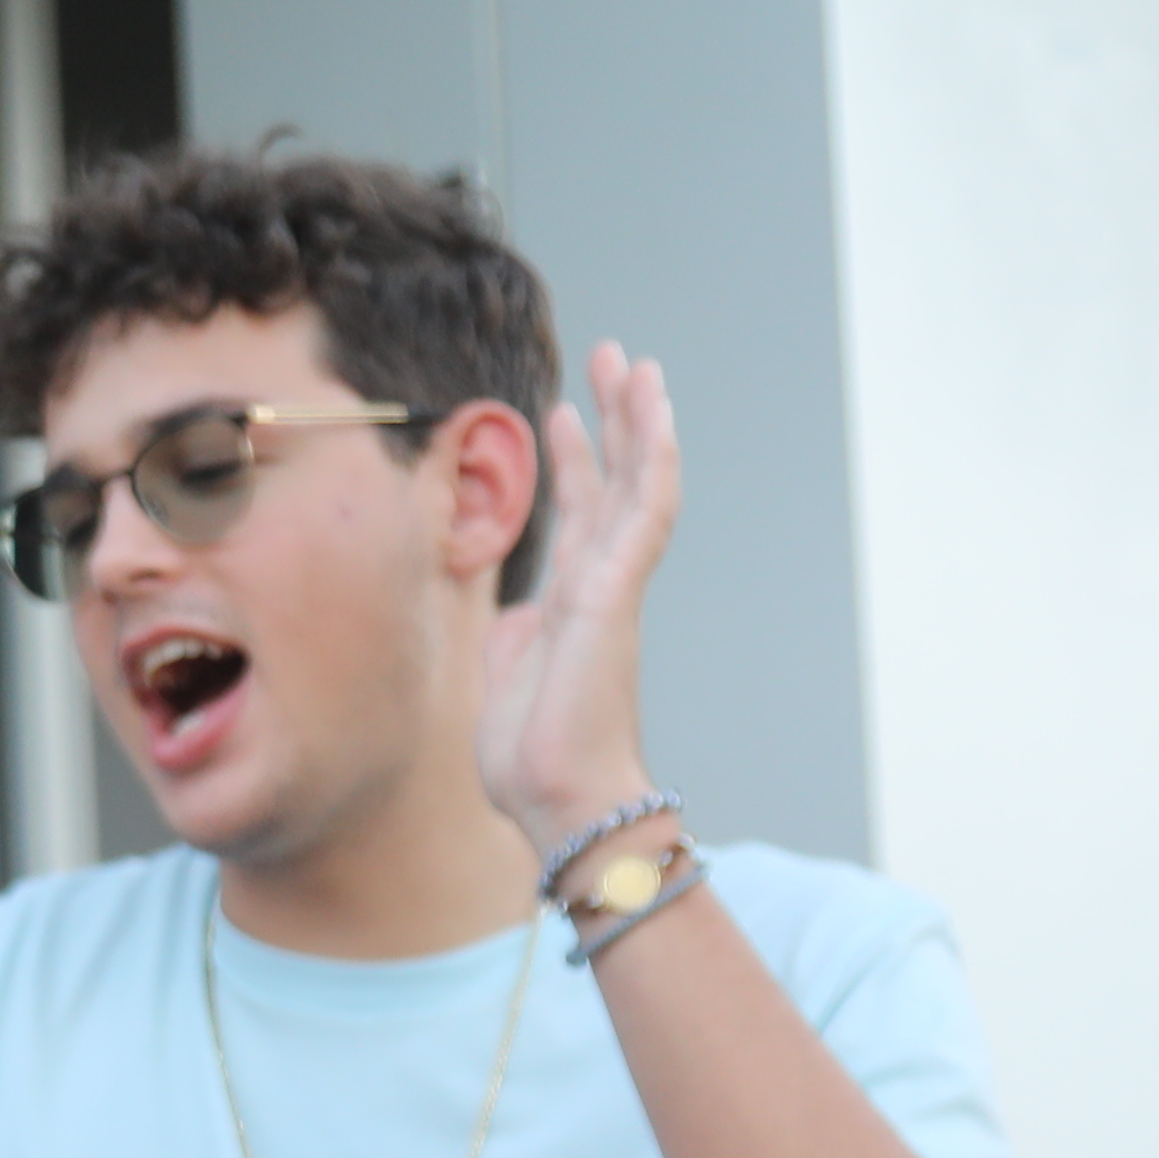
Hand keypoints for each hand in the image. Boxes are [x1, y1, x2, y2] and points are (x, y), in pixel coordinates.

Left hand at [474, 339, 682, 846]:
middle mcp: (598, 586)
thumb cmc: (533, 758)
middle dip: (612, 418)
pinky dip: (653, 461)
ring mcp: (611, 587)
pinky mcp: (616, 595)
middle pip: (614, 482)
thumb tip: (517, 613)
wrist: (558, 799)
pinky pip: (647, 514)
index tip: (564, 412)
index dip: (576, 461)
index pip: (581, 514)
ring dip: (636, 421)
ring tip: (634, 364)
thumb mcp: (504, 675)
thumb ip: (514, 633)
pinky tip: (654, 415)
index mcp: (570, 604)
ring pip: (637, 483)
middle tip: (611, 358)